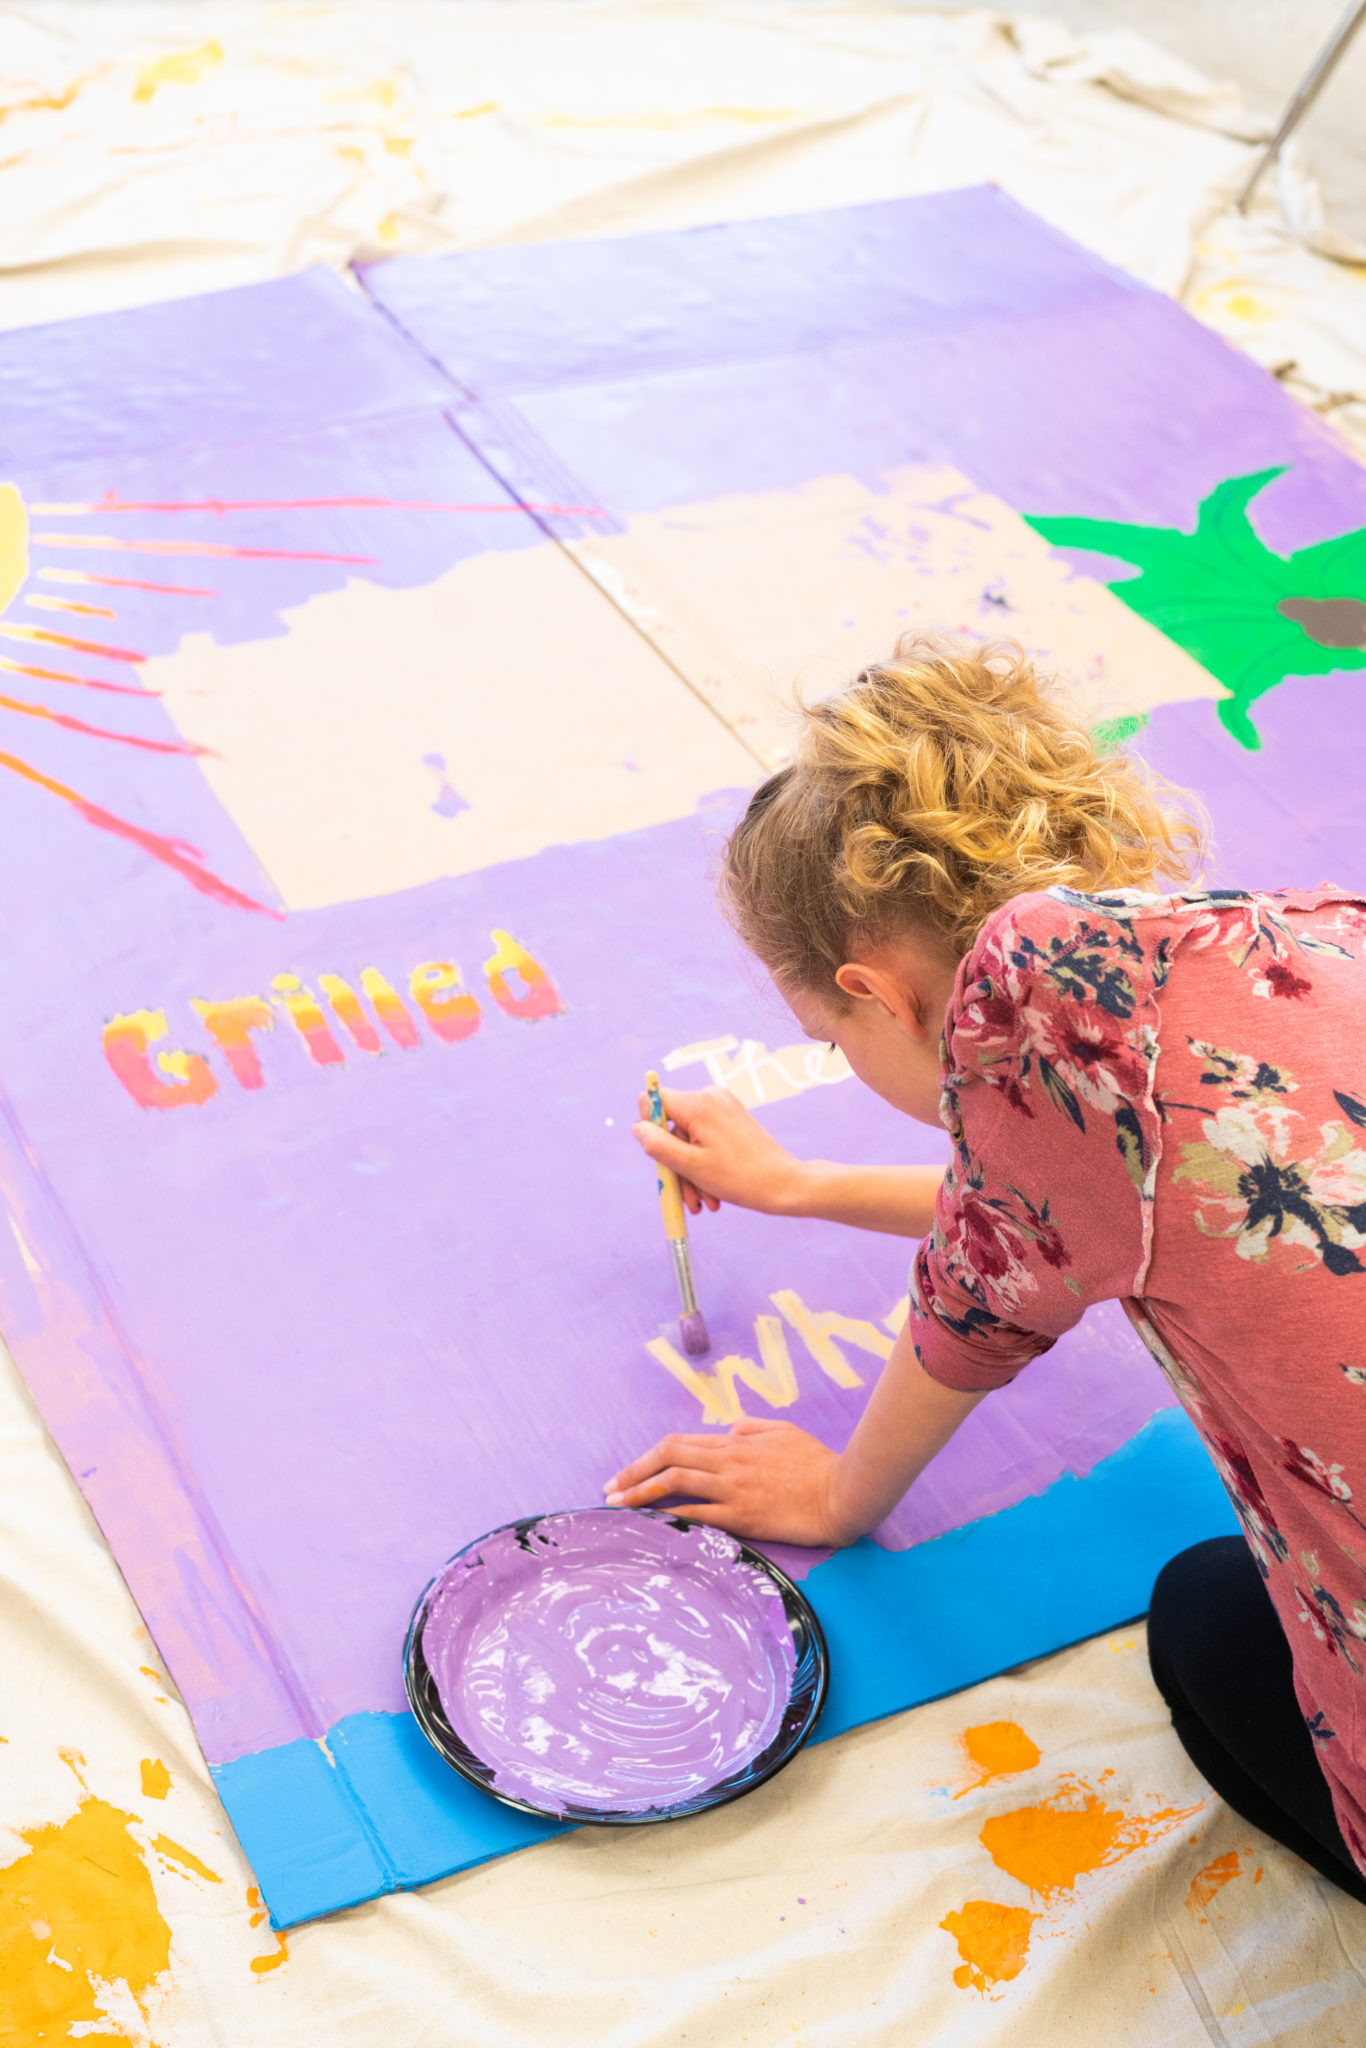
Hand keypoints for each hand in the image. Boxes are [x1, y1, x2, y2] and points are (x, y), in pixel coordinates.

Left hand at [603, 1417, 851, 1545]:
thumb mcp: (784, 1431)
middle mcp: (728, 1462)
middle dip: (632, 1472)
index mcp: (737, 1441)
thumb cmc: (818, 1463)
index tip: (627, 1472)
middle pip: (668, 1459)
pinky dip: (670, 1514)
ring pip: (675, 1482)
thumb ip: (751, 1427)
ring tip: (617, 1505)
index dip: (648, 1456)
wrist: (842, 1492)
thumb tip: (727, 1429)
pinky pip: (697, 1513)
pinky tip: (651, 1520)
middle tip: (608, 1489)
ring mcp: (733, 1488)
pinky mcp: (742, 1516)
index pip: (681, 1443)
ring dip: (640, 1492)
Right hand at [633, 1085, 810, 1217]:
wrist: (784, 1185)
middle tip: (687, 1198)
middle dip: (676, 1164)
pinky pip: (706, 1139)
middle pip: (672, 1127)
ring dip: (691, 1172)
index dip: (649, 1127)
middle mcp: (710, 1097)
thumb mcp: (689, 1166)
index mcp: (698, 1103)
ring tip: (705, 1202)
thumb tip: (637, 1127)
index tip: (660, 1155)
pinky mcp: (732, 1119)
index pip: (654, 1100)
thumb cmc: (739, 1177)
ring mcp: (724, 1107)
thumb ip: (657, 1145)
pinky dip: (705, 1165)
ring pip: (689, 1139)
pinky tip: (712, 1192)